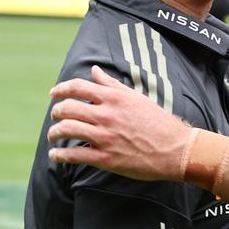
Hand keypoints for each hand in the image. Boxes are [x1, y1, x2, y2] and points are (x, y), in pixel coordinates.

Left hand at [48, 65, 191, 180]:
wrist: (174, 148)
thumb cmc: (157, 121)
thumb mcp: (136, 98)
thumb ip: (112, 84)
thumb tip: (95, 70)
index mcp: (114, 98)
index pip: (78, 87)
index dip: (61, 89)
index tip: (54, 93)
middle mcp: (107, 115)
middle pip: (67, 108)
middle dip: (56, 112)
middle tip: (55, 116)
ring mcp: (105, 137)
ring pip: (66, 130)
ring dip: (54, 133)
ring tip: (54, 136)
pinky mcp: (105, 158)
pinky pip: (73, 156)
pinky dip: (59, 156)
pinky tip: (56, 156)